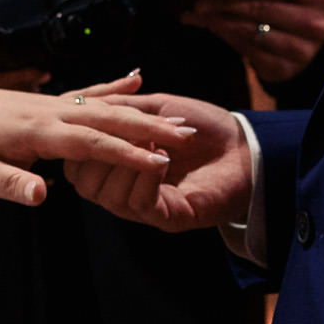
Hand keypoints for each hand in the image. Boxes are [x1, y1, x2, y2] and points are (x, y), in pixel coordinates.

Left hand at [0, 71, 182, 205]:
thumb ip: (11, 185)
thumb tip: (44, 195)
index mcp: (37, 132)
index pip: (92, 144)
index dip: (128, 154)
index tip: (161, 162)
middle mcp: (48, 111)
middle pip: (107, 119)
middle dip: (148, 128)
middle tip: (186, 134)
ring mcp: (48, 101)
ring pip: (103, 104)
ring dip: (140, 110)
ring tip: (177, 116)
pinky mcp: (43, 99)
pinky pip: (86, 91)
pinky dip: (113, 86)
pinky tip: (136, 76)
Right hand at [66, 92, 251, 232]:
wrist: (245, 145)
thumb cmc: (203, 127)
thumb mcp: (155, 110)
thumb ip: (121, 110)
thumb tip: (87, 106)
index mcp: (119, 167)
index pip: (78, 166)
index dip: (85, 143)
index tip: (105, 121)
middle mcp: (126, 190)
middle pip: (85, 185)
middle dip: (101, 152)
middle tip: (131, 131)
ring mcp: (145, 207)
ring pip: (108, 196)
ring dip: (126, 161)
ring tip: (153, 141)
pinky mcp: (167, 218)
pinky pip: (139, 202)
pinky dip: (145, 175)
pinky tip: (163, 159)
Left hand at [181, 0, 323, 83]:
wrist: (304, 40)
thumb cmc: (294, 0)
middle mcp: (316, 24)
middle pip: (262, 6)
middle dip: (226, 0)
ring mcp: (301, 50)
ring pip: (250, 30)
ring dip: (218, 19)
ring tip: (197, 10)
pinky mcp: (283, 68)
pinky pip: (247, 49)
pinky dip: (224, 35)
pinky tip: (209, 24)